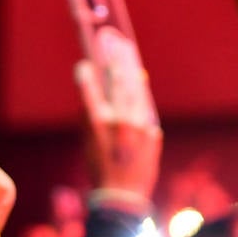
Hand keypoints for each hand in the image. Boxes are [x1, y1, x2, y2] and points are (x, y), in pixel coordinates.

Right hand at [74, 59, 161, 203]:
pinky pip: (144, 110)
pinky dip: (138, 97)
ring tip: (126, 52)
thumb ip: (90, 117)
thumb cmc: (99, 170)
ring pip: (135, 92)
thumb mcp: (88, 143)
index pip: (91, 91)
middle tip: (113, 40)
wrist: (122, 196)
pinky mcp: (153, 134)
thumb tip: (94, 93)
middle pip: (119, 83)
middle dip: (115, 59)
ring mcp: (139, 128)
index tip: (85, 62)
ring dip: (130, 70)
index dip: (87, 74)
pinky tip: (137, 81)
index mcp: (99, 126)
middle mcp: (120, 123)